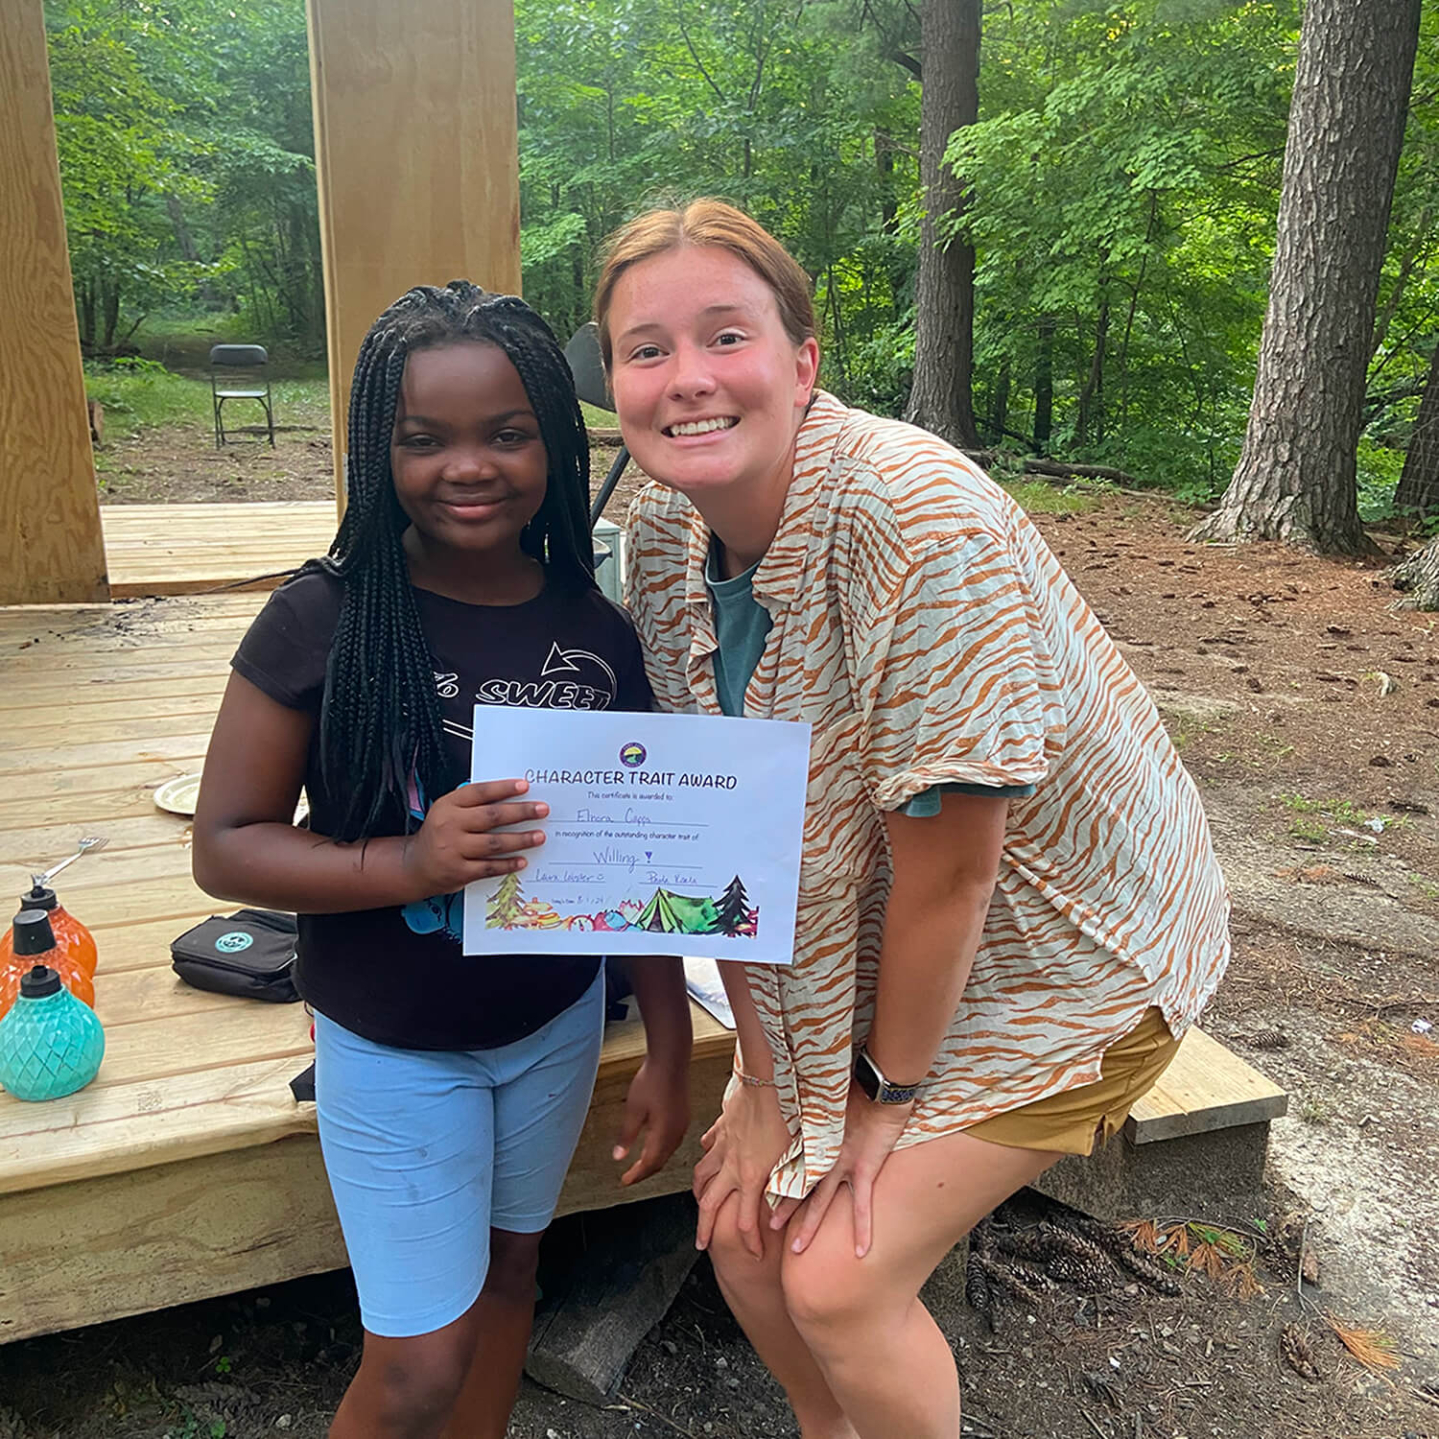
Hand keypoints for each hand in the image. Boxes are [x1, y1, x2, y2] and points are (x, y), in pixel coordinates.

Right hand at [402, 779, 548, 895]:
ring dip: (520, 839)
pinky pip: (489, 867)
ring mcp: (454, 850)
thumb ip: (473, 803)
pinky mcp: (459, 872)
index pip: (479, 792)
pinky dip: (508, 864)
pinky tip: (522, 860)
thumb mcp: (448, 811)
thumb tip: (510, 796)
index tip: (524, 786)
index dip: (503, 788)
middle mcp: (450, 826)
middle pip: (491, 816)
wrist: (415, 865)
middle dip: (520, 812)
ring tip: (539, 836)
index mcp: (448, 806)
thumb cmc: (439, 833)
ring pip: (493, 843)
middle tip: (541, 810)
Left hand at [613, 1054, 689, 1185]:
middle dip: (645, 1171)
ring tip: (641, 1163)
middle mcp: (677, 1132)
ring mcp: (683, 1123)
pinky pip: (674, 1140)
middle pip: (661, 1161)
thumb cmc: (653, 1080)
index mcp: (664, 1134)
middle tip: (631, 1176)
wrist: (671, 1059)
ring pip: (669, 1151)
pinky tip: (655, 1143)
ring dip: (655, 1160)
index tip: (625, 1181)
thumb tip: (619, 1156)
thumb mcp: (633, 1110)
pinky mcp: (684, 1115)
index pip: (650, 1164)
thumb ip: (627, 1135)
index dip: (636, 1175)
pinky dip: (662, 1148)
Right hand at [693, 1079, 792, 1258]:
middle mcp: (731, 1164)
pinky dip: (705, 1155)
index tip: (753, 1254)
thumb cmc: (790, 1115)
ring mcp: (723, 1144)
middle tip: (702, 1243)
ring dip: (698, 1193)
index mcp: (751, 1175)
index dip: (749, 1242)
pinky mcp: (723, 1126)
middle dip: (704, 1227)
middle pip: (709, 1204)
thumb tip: (779, 1219)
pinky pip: (708, 1145)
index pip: (743, 1221)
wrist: (771, 1078)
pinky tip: (706, 1156)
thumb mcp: (799, 1157)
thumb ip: (790, 1190)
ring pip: (701, 1174)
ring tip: (698, 1203)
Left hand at [775, 1081, 911, 1259]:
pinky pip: (862, 1206)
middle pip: (798, 1188)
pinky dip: (862, 1229)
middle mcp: (823, 1155)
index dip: (779, 1180)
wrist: (878, 1084)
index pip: (792, 1164)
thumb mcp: (828, 1099)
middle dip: (784, 1210)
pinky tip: (861, 1251)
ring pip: (820, 1203)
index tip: (765, 1192)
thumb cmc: (857, 1086)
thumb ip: (817, 1110)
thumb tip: (807, 1106)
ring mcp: (842, 1164)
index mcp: (815, 1138)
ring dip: (808, 1226)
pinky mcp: (864, 1168)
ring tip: (796, 1249)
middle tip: (769, 1228)